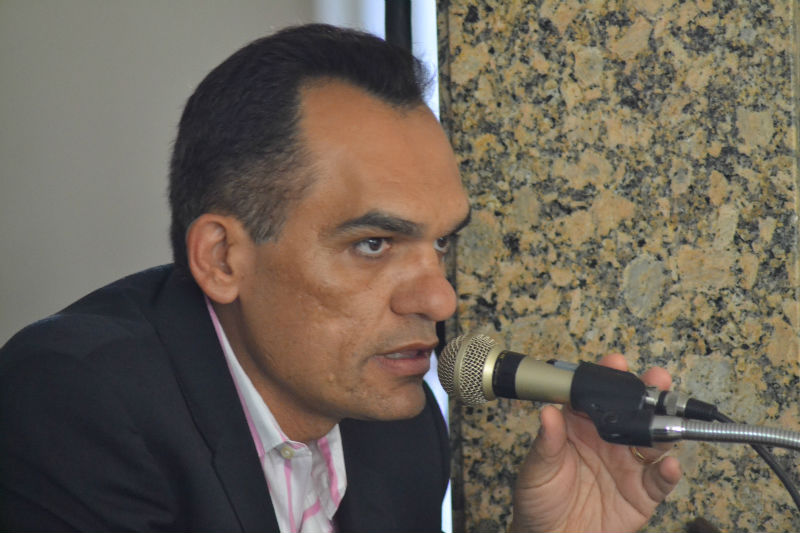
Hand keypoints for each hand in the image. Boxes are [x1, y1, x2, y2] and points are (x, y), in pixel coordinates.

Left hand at [508, 354, 681, 532]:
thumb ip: (547, 442)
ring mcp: (628, 465)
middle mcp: (608, 440)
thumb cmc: (539, 501)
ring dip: (665, 425)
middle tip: (656, 379)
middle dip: (648, 392)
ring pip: (653, 439)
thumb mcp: (536, 469)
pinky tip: (671, 465)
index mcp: (580, 427)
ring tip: (669, 415)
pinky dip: (669, 472)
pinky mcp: (642, 493)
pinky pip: (660, 480)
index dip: (608, 377)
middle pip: (633, 411)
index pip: (596, 396)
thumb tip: (548, 412)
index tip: (616, 363)